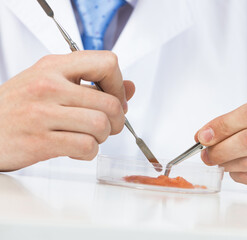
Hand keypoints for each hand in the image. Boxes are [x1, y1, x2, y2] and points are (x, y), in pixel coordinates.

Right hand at [0, 51, 134, 170]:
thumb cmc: (20, 105)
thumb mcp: (52, 82)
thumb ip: (92, 83)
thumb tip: (129, 88)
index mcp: (54, 66)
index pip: (107, 64)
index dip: (118, 85)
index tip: (114, 98)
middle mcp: (49, 86)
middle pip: (110, 103)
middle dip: (117, 120)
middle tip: (107, 125)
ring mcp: (43, 113)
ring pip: (101, 125)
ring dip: (102, 137)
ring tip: (89, 136)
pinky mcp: (40, 141)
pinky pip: (86, 146)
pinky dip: (89, 152)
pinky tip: (77, 148)